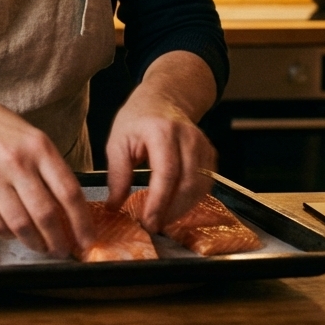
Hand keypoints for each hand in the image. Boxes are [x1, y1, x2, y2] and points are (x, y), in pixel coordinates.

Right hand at [0, 89, 94, 256]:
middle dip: (59, 240)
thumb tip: (69, 208)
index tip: (87, 239)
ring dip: (35, 242)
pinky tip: (15, 234)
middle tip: (64, 251)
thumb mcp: (31, 137)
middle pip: (46, 214)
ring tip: (42, 248)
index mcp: (39, 147)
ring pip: (20, 223)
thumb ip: (49, 167)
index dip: (82, 222)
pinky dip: (8, 234)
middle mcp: (17, 162)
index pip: (69, 192)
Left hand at [105, 51, 217, 232]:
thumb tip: (114, 207)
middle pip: (188, 183)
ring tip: (162, 219)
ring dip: (183, 209)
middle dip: (171, 211)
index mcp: (162, 131)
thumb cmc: (137, 119)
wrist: (163, 98)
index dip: (159, 202)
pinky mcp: (210, 153)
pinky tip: (175, 207)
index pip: (167, 173)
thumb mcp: (117, 141)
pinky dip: (192, 200)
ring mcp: (203, 145)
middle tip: (154, 226)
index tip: (148, 222)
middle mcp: (188, 137)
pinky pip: (206, 183)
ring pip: (200, 187)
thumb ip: (118, 174)